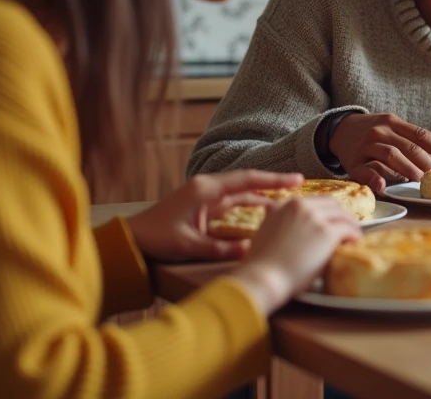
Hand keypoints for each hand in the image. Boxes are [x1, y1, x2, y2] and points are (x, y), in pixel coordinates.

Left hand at [126, 170, 303, 261]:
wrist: (130, 239)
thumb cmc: (155, 238)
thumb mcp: (188, 245)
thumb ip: (219, 249)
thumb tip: (249, 252)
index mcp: (205, 190)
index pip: (247, 180)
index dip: (274, 179)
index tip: (297, 178)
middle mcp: (207, 188)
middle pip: (247, 182)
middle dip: (273, 183)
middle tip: (299, 185)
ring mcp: (205, 196)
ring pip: (241, 191)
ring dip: (263, 194)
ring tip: (287, 200)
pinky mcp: (202, 205)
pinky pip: (233, 201)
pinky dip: (250, 203)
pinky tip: (263, 210)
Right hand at [231, 196, 360, 314]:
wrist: (264, 277)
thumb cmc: (261, 262)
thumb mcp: (263, 229)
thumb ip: (271, 217)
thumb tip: (269, 207)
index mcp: (288, 204)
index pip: (317, 201)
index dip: (328, 211)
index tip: (332, 219)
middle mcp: (303, 206)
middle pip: (332, 205)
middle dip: (342, 215)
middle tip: (347, 226)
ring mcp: (316, 218)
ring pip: (343, 215)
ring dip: (351, 224)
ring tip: (354, 234)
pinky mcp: (327, 233)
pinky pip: (348, 230)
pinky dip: (355, 235)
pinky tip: (355, 242)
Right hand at [329, 112, 430, 191]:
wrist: (340, 129)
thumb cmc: (374, 132)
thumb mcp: (390, 126)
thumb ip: (410, 138)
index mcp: (393, 123)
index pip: (419, 135)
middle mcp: (380, 131)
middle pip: (407, 146)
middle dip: (425, 162)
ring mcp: (366, 145)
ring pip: (390, 155)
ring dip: (407, 168)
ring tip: (419, 180)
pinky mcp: (353, 161)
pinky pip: (365, 170)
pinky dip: (374, 178)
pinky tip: (383, 186)